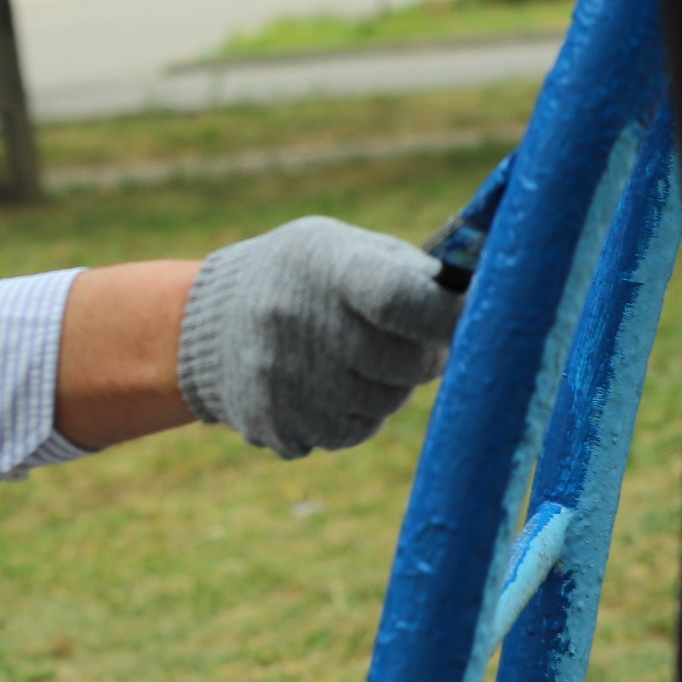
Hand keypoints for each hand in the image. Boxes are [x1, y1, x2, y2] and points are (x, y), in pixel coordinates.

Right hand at [176, 216, 460, 459]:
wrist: (202, 323)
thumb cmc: (302, 276)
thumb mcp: (342, 247)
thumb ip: (407, 271)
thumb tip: (479, 303)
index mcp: (325, 266)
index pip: (401, 300)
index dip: (448, 318)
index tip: (471, 321)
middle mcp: (298, 323)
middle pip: (405, 364)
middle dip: (421, 357)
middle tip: (405, 342)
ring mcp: (283, 379)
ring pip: (383, 405)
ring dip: (385, 388)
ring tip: (351, 359)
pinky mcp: (275, 422)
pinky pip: (348, 434)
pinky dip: (350, 415)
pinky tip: (324, 386)